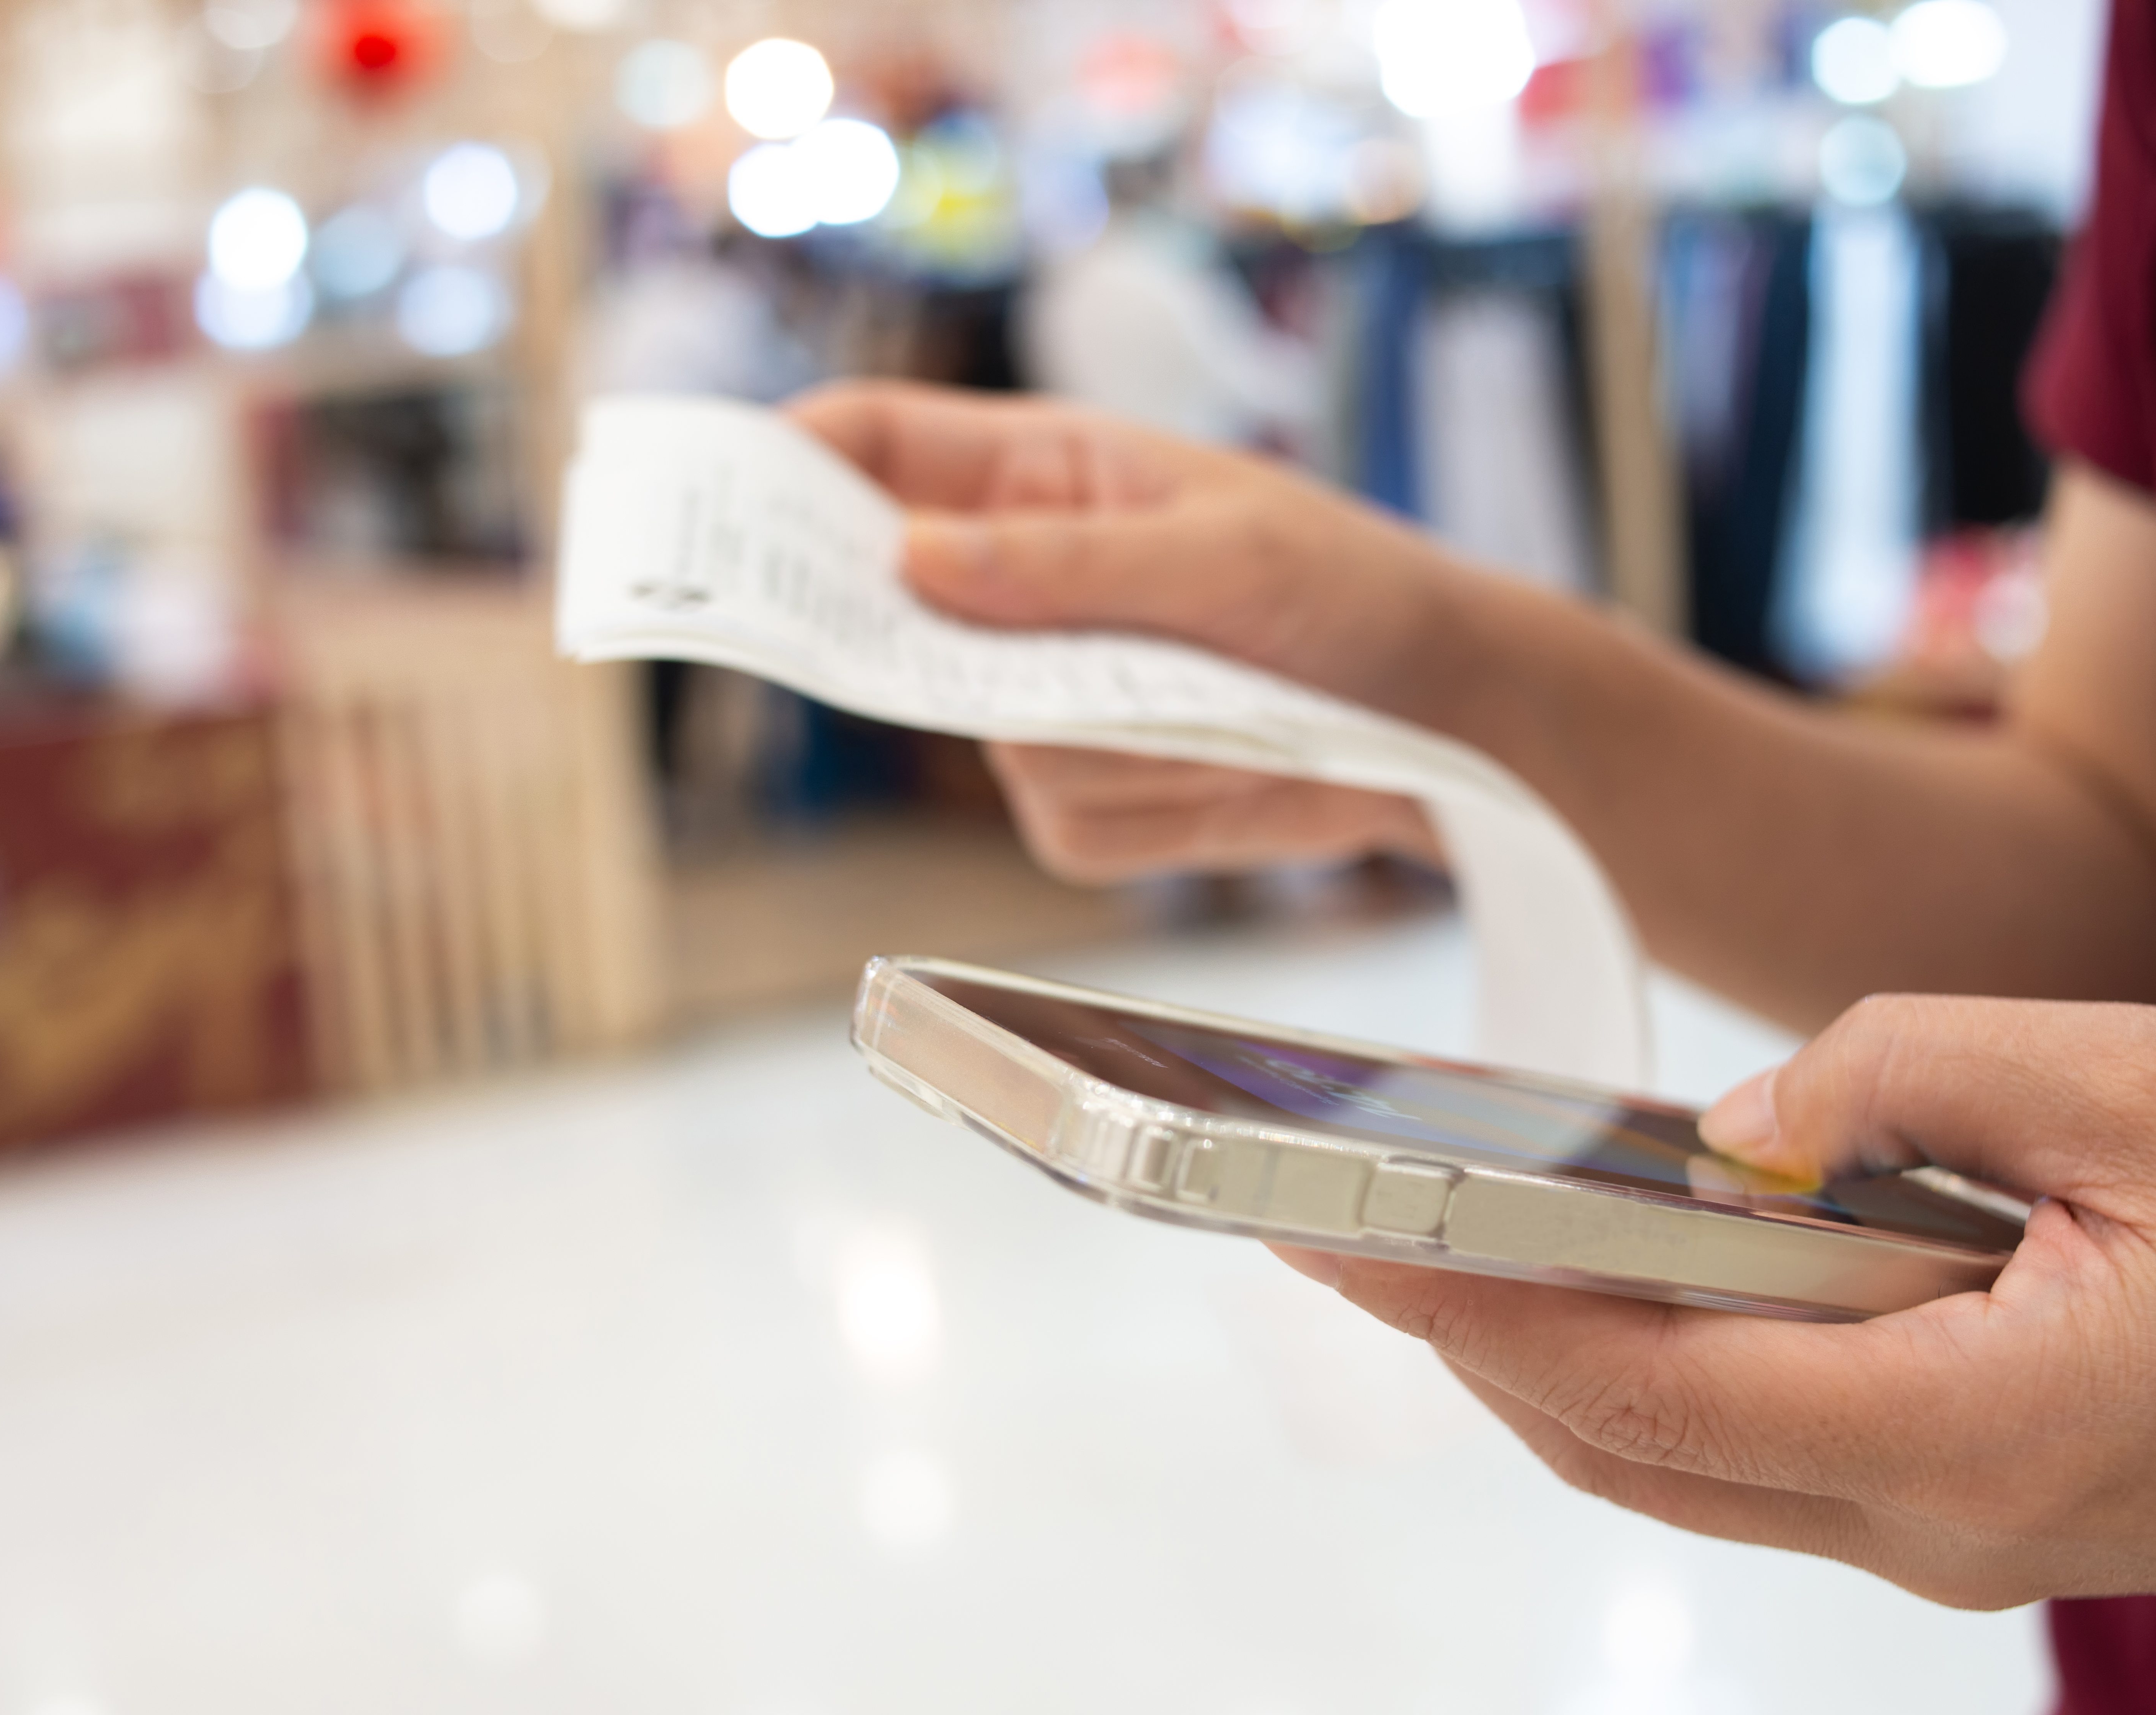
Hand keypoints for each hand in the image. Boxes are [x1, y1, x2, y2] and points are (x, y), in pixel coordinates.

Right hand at [787, 379, 1491, 882]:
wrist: (1440, 720)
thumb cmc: (1344, 590)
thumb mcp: (1224, 550)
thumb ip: (1069, 559)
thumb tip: (913, 559)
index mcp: (1038, 481)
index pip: (874, 448)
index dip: (782, 459)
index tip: (715, 490)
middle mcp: (1015, 592)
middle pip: (880, 612)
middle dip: (902, 636)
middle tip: (950, 638)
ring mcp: (1037, 710)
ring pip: (991, 746)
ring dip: (1114, 740)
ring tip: (1223, 707)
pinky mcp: (1079, 809)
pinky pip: (1062, 824)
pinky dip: (1154, 810)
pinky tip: (1226, 770)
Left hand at [1278, 997, 2155, 1606]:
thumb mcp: (2139, 1083)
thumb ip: (1909, 1074)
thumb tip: (1742, 1125)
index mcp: (1973, 1432)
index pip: (1653, 1385)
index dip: (1489, 1312)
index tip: (1363, 1244)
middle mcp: (1938, 1524)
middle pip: (1636, 1444)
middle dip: (1481, 1343)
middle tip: (1352, 1240)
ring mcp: (1953, 1541)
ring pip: (1687, 1465)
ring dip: (1557, 1363)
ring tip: (1446, 1257)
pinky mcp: (1973, 1516)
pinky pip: (1765, 1456)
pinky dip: (1664, 1373)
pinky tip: (1615, 1288)